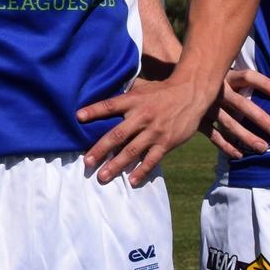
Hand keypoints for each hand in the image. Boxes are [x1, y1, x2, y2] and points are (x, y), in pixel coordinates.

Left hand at [77, 75, 209, 186]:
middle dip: (101, 149)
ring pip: (132, 150)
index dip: (95, 110)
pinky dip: (142, 170)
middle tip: (87, 162)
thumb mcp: (143, 89)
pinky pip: (152, 159)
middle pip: (118, 134)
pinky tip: (132, 180)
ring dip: (116, 164)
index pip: (111, 105)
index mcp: (135, 101)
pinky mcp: (167, 142)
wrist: (191, 93)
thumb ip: (126, 98)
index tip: (78, 117)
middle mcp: (143, 116)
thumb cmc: (163, 91)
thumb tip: (104, 105)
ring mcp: (155, 131)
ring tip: (102, 176)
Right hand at [202, 70, 269, 159]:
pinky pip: (215, 136)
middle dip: (261, 118)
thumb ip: (237, 76)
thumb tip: (266, 79)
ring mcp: (207, 107)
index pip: (248, 77)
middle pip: (243, 104)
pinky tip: (239, 155)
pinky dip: (227, 146)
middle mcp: (218, 91)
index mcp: (225, 76)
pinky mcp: (198, 120)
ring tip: (262, 148)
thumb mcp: (219, 71)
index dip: (263, 83)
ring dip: (246, 137)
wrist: (175, 84)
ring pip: (230, 124)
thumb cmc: (205, 76)